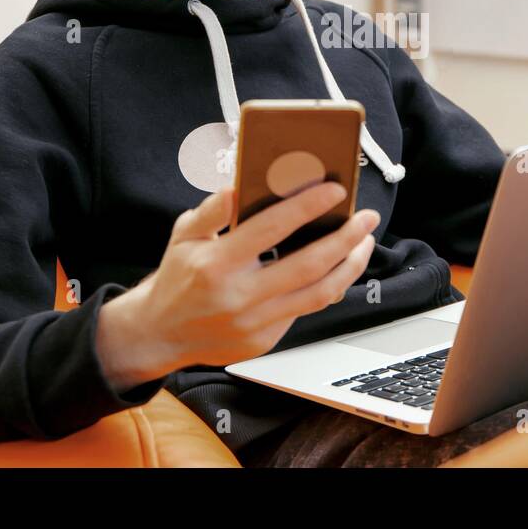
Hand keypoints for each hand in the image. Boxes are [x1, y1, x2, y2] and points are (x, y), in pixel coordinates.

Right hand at [96, 181, 378, 391]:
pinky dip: (324, 286)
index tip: (335, 189)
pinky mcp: (265, 340)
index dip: (308, 206)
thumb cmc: (177, 277)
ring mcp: (255, 323)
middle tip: (367, 217)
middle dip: (346, 238)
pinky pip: (304, 310)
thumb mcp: (184, 234)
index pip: (273, 227)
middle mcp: (240, 296)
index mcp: (218, 263)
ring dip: (349, 266)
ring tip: (364, 242)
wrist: (159, 334)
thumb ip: (213, 210)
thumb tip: (239, 188)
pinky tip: (335, 267)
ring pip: (319, 294)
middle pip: (309, 265)